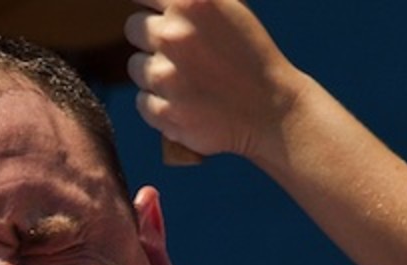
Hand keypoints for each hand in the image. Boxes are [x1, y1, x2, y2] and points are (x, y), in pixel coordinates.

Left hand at [125, 0, 295, 161]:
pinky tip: (188, 103)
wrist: (273, 111)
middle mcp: (174, 35)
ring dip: (155, 73)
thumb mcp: (228, 9)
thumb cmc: (250, 56)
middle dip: (152, 38)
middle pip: (133, 28)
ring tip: (190, 80)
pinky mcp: (164, 113)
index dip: (149, 5)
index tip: (157, 15)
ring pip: (136, 67)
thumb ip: (188, 1)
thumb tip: (157, 2)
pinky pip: (142, 101)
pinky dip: (159, 104)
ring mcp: (166, 77)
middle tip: (183, 52)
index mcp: (191, 3)